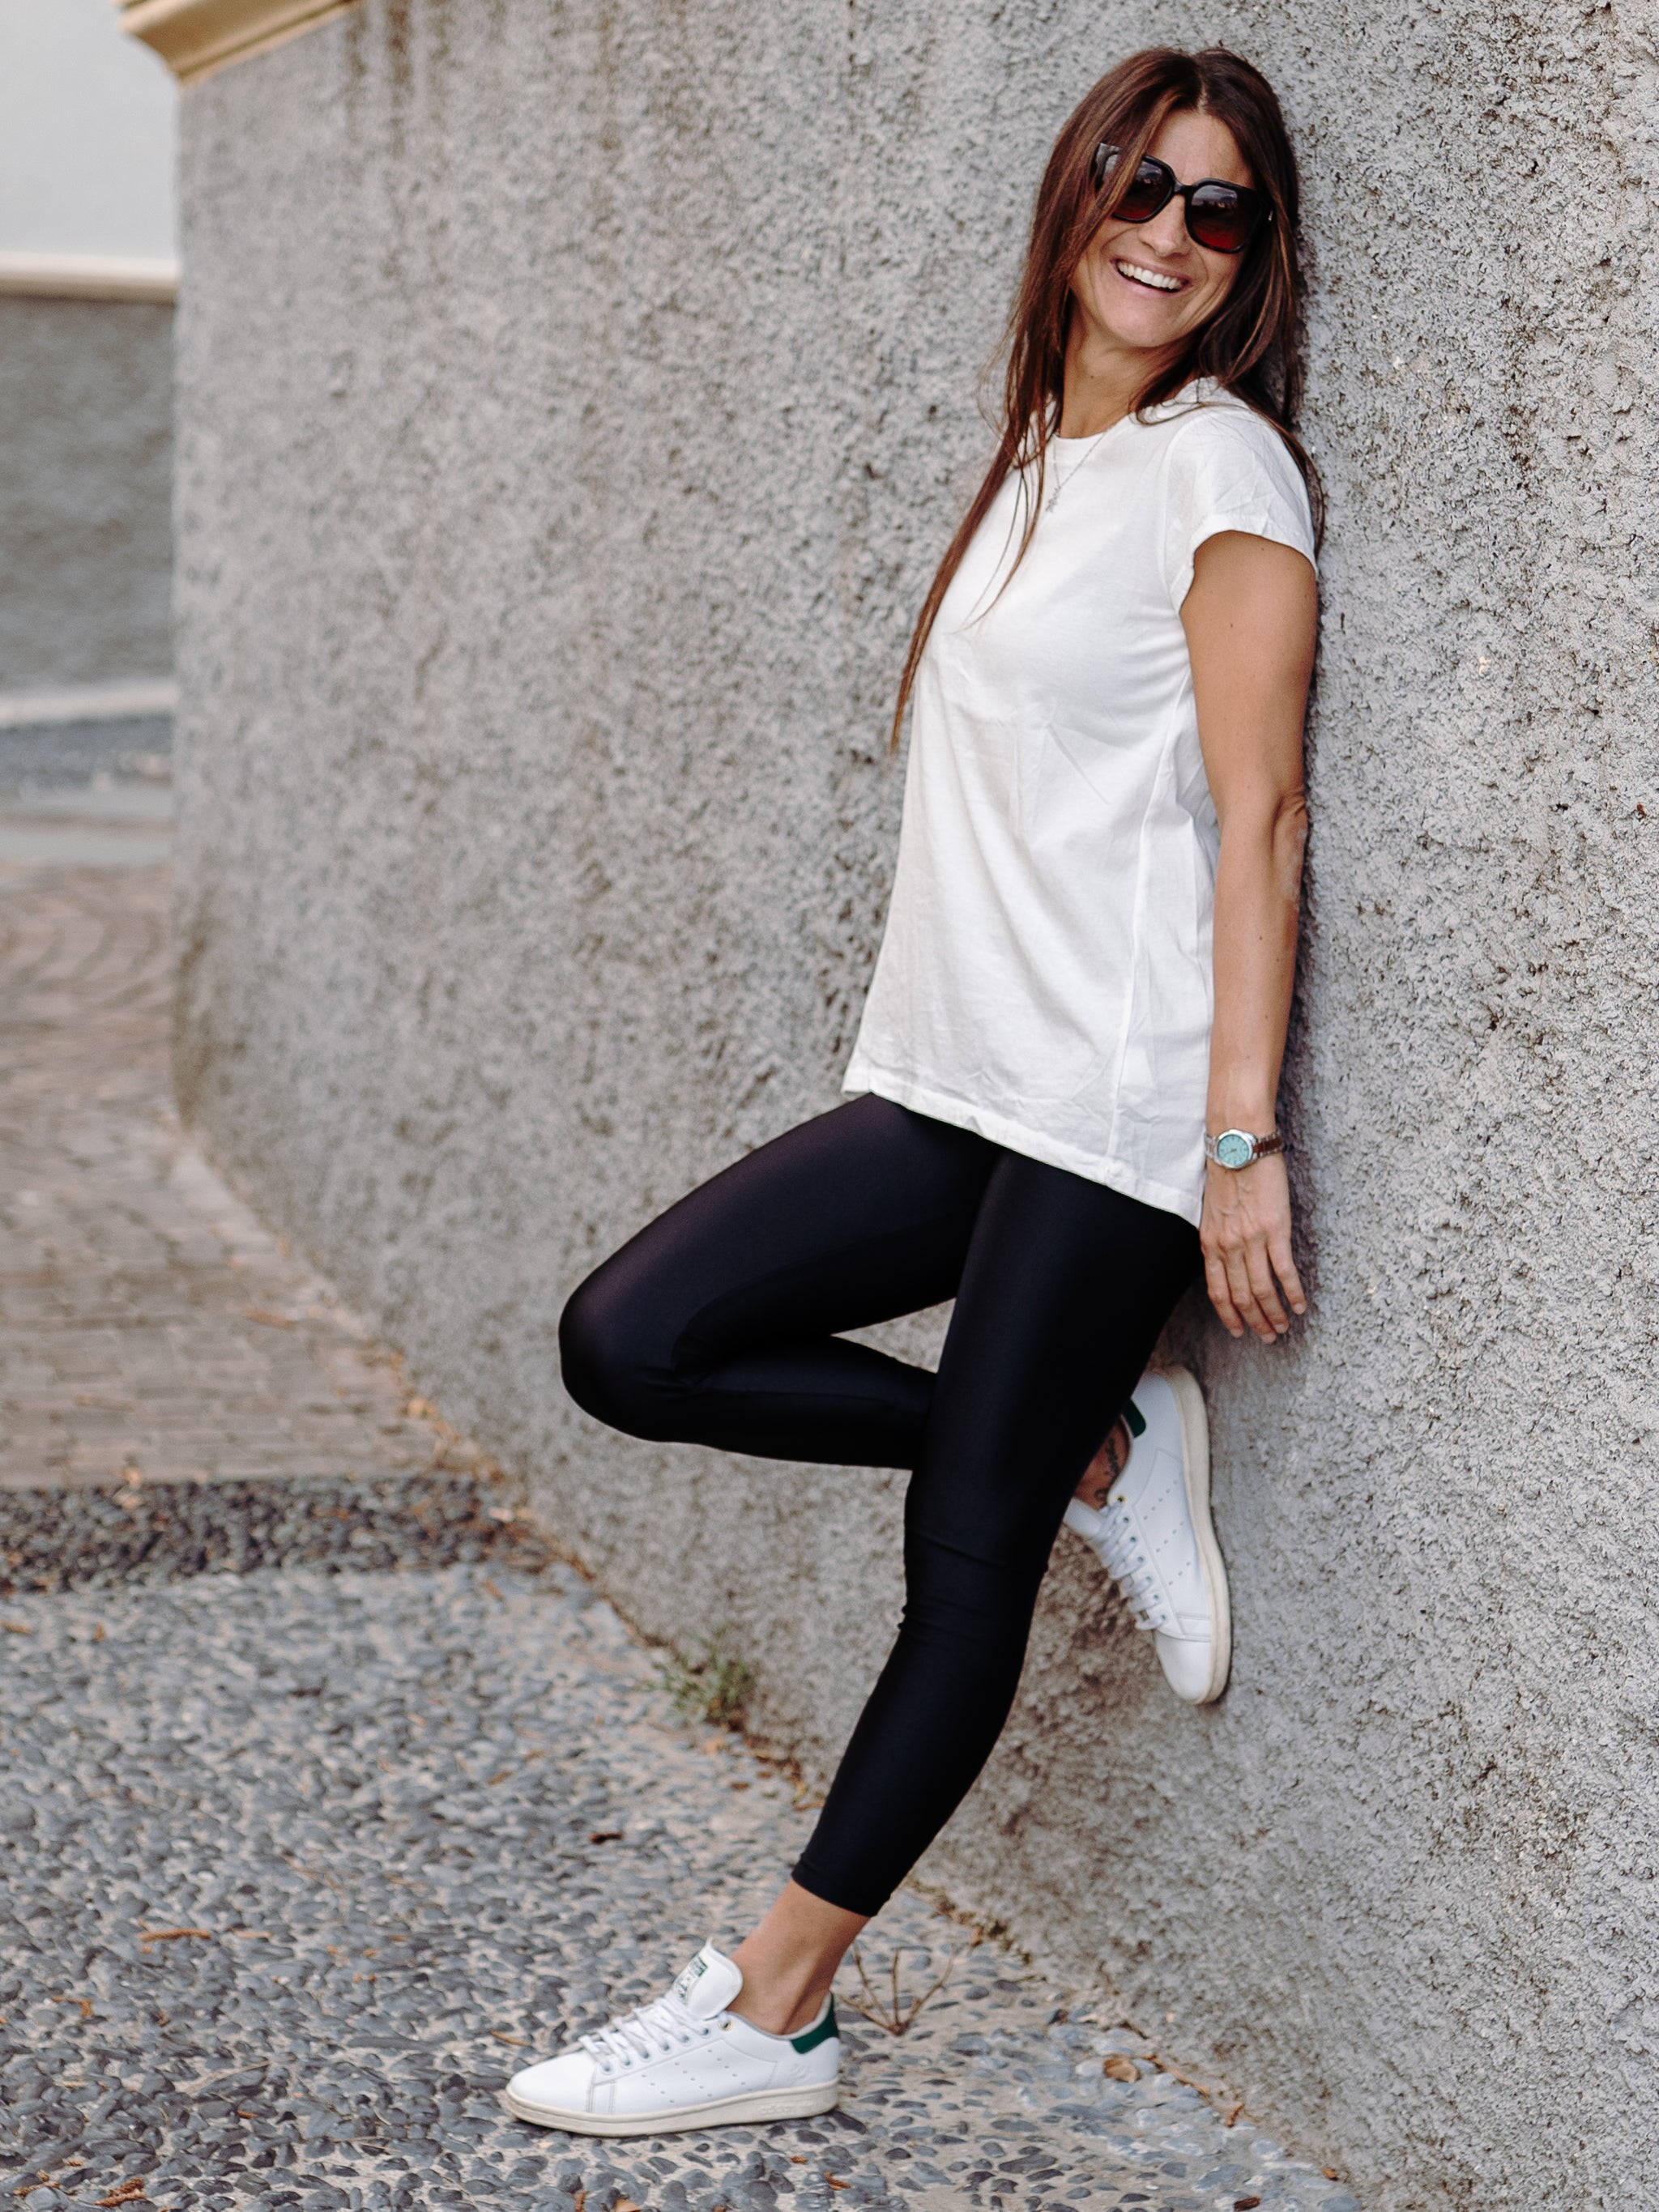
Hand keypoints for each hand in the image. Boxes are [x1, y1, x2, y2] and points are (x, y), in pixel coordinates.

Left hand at [1200, 1152, 1305, 1342]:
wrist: (1239, 1144)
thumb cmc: (1227, 1172)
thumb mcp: (1212, 1211)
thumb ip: (1218, 1237)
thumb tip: (1226, 1257)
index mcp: (1210, 1243)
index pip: (1217, 1292)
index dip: (1229, 1316)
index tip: (1238, 1331)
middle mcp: (1227, 1247)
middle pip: (1241, 1297)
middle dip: (1255, 1322)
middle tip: (1267, 1337)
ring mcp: (1251, 1241)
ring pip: (1262, 1291)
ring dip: (1274, 1314)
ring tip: (1284, 1327)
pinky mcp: (1275, 1230)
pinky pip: (1284, 1272)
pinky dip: (1293, 1293)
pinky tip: (1301, 1305)